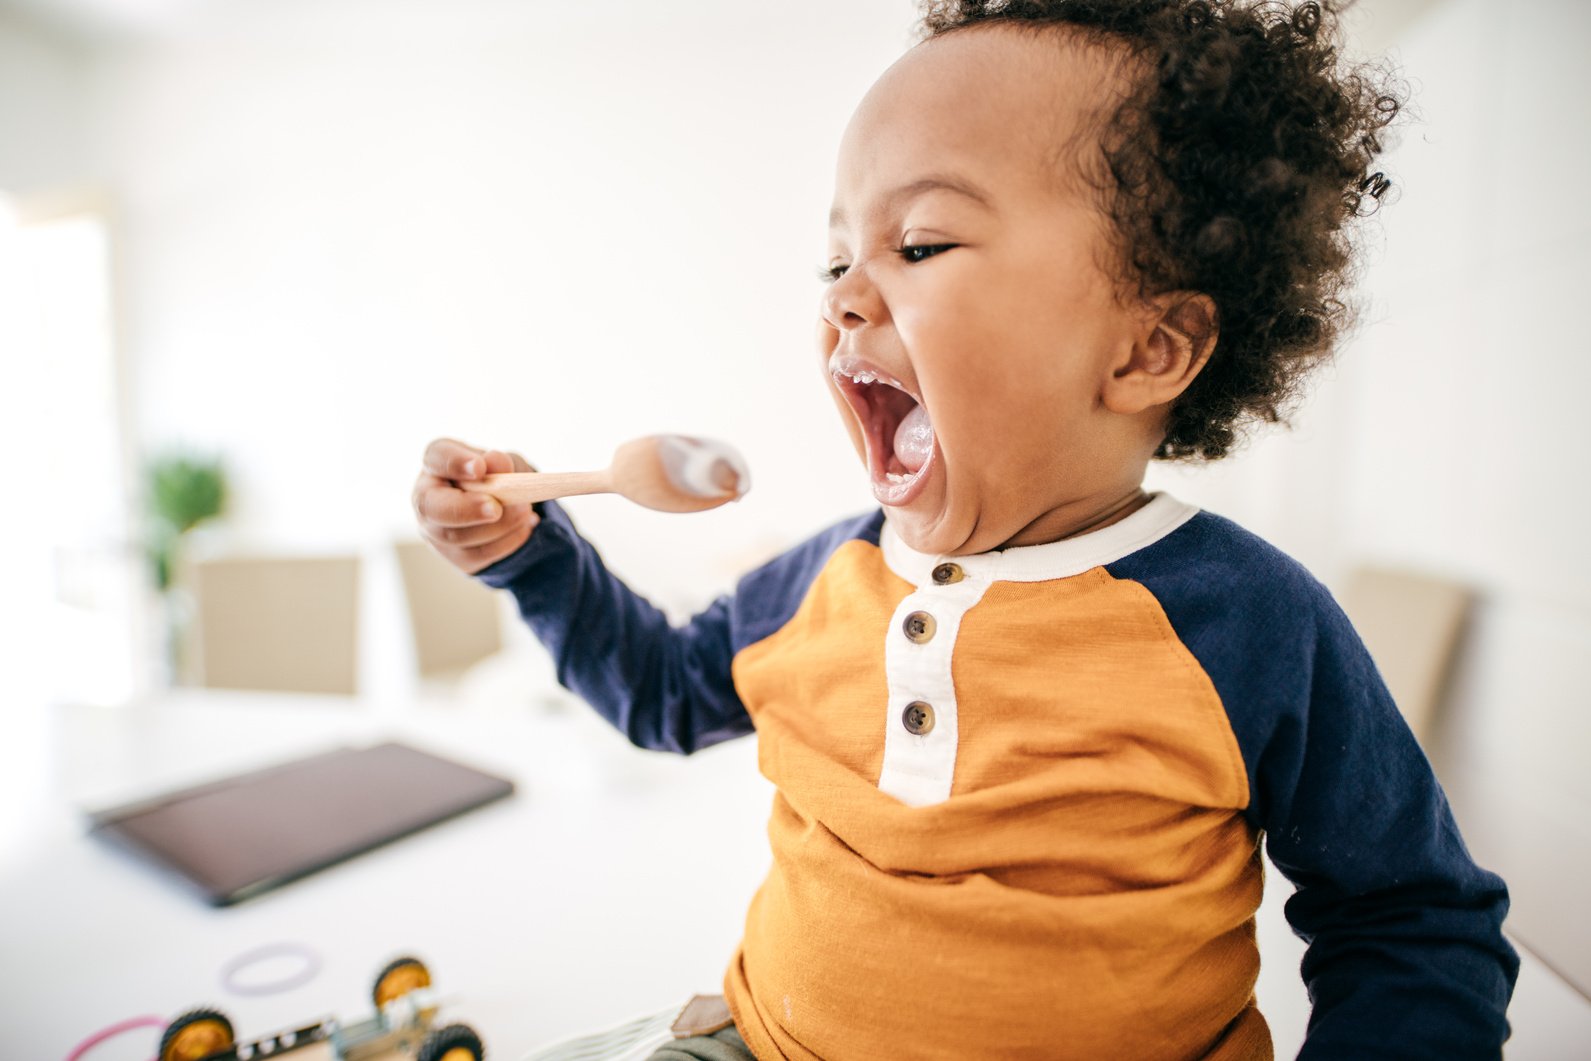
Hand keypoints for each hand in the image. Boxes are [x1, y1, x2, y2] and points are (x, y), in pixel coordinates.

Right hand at [413, 438, 539, 574]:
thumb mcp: (505, 462)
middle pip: (433, 508)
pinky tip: (523, 528)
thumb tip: (495, 462)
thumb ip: (501, 461)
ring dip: (498, 526)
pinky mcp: (454, 556)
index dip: (455, 463)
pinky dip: (507, 542)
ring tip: (524, 511)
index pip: (436, 458)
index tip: (479, 468)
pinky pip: (477, 555)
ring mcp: (434, 531)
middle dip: (467, 509)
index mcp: (436, 463)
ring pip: (457, 537)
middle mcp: (426, 498)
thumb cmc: (498, 476)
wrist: (504, 506)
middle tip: (496, 509)